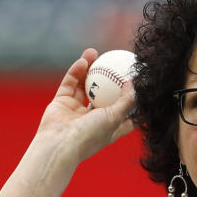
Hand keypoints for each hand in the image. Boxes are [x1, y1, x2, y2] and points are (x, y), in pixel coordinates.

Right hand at [34, 48, 135, 162]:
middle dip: (108, 78)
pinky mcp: (61, 102)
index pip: (123, 114)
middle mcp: (92, 119)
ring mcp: (76, 110)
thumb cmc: (90, 135)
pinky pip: (70, 83)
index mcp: (108, 127)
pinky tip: (84, 60)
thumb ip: (126, 101)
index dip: (130, 101)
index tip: (137, 85)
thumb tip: (133, 84)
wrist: (59, 143)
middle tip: (114, 62)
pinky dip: (76, 72)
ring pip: (85, 85)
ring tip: (95, 53)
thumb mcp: (116, 118)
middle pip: (103, 94)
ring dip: (90, 69)